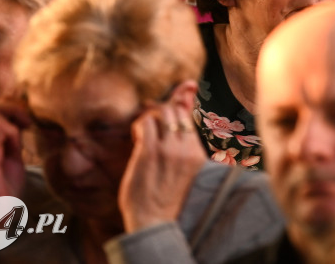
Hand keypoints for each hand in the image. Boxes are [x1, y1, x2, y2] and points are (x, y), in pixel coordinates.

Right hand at [0, 99, 30, 208]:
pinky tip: (19, 144)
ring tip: (26, 131)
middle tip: (29, 122)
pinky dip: (13, 132)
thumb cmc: (3, 190)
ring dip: (14, 118)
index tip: (28, 121)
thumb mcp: (12, 159)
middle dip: (13, 108)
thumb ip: (13, 140)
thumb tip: (22, 121)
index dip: (12, 109)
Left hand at [118, 101, 206, 232]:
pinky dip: (139, 125)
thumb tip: (179, 127)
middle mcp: (187, 149)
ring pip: (162, 112)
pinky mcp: (149, 152)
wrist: (153, 223)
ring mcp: (168, 149)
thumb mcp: (187, 173)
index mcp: (198, 154)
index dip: (177, 114)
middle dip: (163, 114)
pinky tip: (136, 136)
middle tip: (153, 127)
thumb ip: (186, 151)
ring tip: (145, 132)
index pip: (192, 118)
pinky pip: (146, 123)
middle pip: (177, 110)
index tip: (166, 124)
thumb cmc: (167, 201)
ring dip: (151, 118)